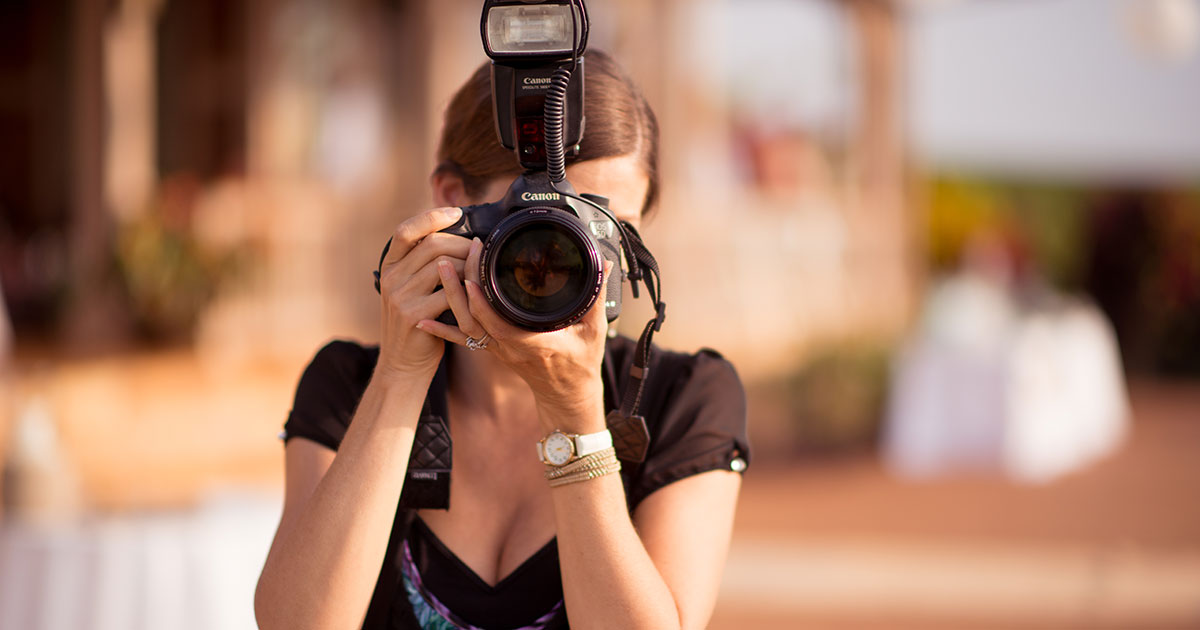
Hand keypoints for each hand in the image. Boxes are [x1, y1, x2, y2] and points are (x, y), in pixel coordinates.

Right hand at [376, 207, 471, 378]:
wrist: (404, 364)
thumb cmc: (418, 323)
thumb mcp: (412, 290)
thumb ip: (424, 265)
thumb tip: (456, 236)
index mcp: (389, 267)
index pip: (406, 231)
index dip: (431, 217)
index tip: (456, 212)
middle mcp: (391, 278)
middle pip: (432, 245)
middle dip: (462, 244)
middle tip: (481, 250)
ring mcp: (400, 297)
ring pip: (443, 266)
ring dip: (469, 266)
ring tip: (481, 271)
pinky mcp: (414, 315)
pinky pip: (449, 294)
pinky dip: (467, 290)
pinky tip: (477, 293)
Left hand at [417, 237, 612, 429]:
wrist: (567, 398)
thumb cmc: (581, 366)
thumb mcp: (594, 330)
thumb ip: (596, 296)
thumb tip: (603, 265)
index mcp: (532, 342)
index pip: (498, 321)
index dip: (480, 300)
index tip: (471, 273)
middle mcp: (509, 346)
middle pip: (475, 316)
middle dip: (461, 285)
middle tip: (454, 255)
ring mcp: (499, 349)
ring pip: (466, 324)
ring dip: (450, 296)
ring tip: (440, 267)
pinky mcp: (494, 350)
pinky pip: (464, 339)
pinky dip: (442, 329)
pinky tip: (423, 320)